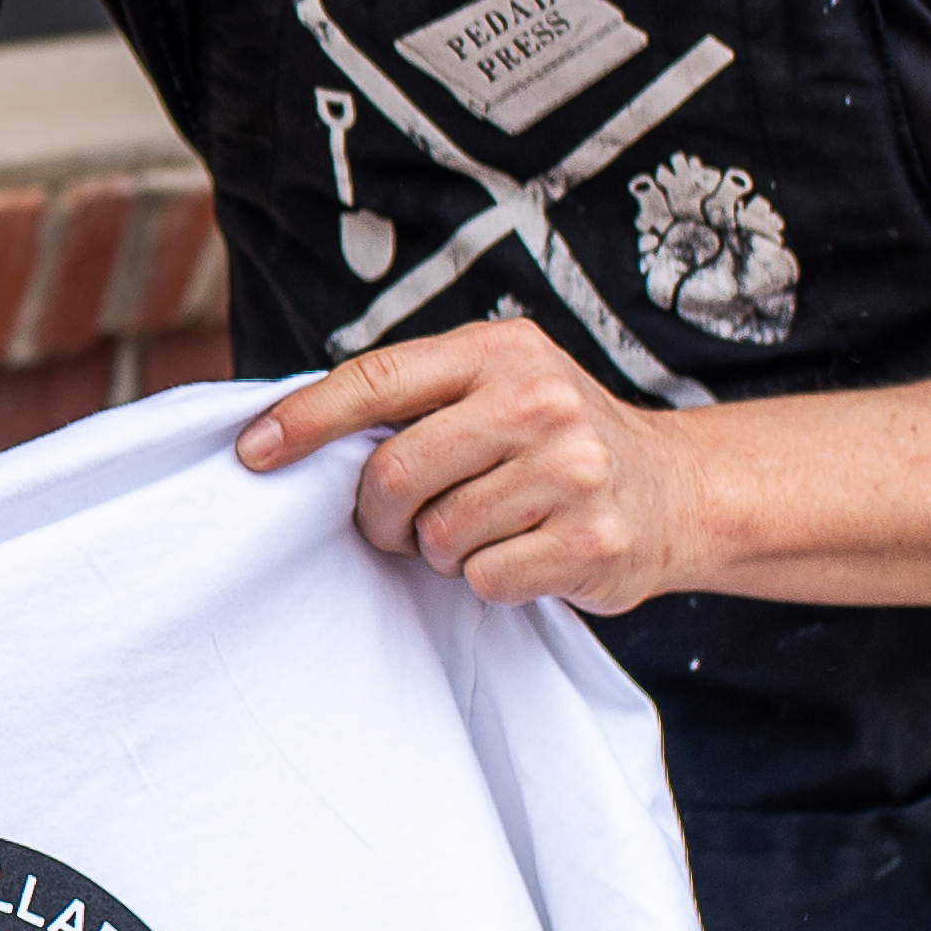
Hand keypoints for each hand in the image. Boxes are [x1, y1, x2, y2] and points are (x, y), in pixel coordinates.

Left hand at [234, 318, 709, 609]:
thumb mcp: (498, 387)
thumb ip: (418, 399)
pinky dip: (487, 579)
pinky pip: (483, 579)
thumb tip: (289, 430)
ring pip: (437, 535)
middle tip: (401, 523)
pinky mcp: (591, 541)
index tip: (251, 452)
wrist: (679, 491)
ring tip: (482, 529)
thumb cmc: (556, 443)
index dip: (306, 419)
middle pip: (394, 473)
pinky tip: (524, 554)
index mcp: (501, 351)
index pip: (378, 379)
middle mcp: (540, 401)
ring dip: (439, 549)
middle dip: (379, 514)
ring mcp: (572, 471)